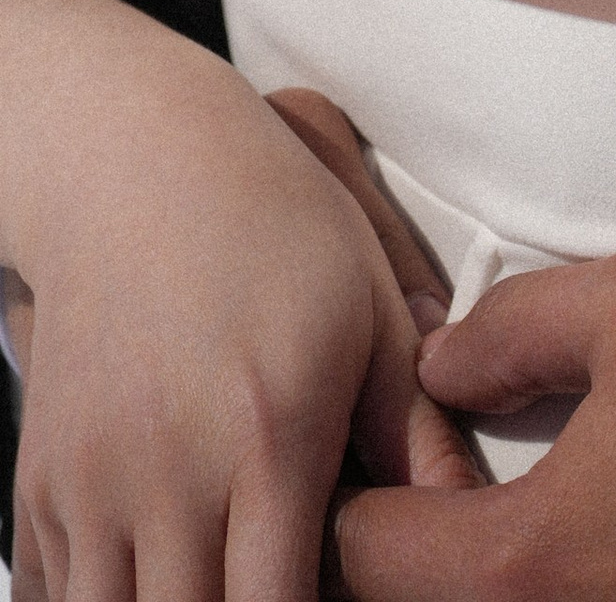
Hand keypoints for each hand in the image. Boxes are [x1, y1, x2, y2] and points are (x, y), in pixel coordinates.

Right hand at [7, 22, 445, 601]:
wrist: (137, 168)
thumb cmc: (275, 227)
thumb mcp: (369, 309)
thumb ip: (413, 430)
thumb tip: (463, 515)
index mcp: (268, 437)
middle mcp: (169, 476)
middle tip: (281, 587)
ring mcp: (91, 487)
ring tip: (220, 580)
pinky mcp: (38, 486)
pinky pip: (52, 598)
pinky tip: (158, 579)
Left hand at [334, 246, 615, 601]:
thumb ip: (510, 329)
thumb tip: (440, 367)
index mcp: (523, 563)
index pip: (361, 553)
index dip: (358, 478)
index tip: (390, 426)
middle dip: (411, 539)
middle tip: (440, 461)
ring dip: (489, 566)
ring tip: (522, 494)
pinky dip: (569, 579)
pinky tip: (615, 519)